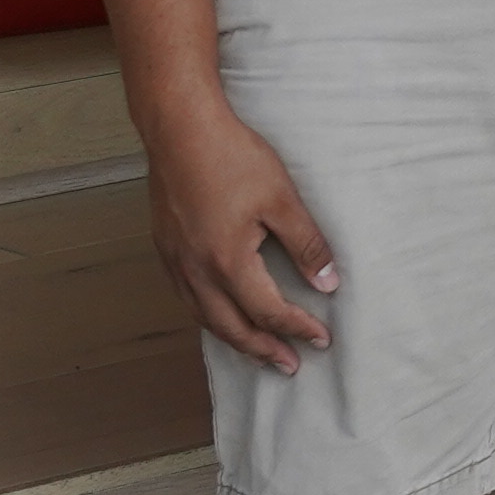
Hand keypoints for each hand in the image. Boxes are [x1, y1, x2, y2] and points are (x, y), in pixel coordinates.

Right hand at [145, 103, 340, 370]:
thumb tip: (327, 283)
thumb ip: (306, 245)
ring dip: (234, 338)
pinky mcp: (166, 247)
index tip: (320, 340)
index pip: (268, 312)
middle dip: (263, 350)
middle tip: (289, 366)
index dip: (296, 329)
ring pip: (205, 317)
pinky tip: (220, 313)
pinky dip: (209, 315)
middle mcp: (196, 271)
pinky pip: (188, 297)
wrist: (180, 128)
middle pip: (231, 327)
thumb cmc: (231, 157)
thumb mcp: (282, 199)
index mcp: (227, 262)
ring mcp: (176, 261)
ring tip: (258, 350)